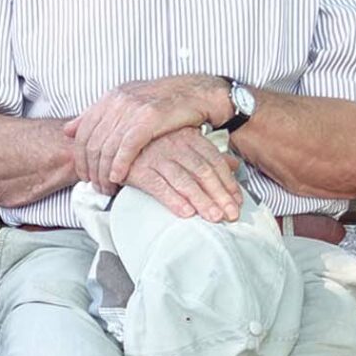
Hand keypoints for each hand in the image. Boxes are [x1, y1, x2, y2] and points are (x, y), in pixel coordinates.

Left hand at [64, 74, 227, 192]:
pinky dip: (119, 165)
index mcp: (109, 98)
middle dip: (91, 169)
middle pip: (91, 142)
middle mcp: (117, 101)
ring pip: (107, 147)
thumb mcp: (126, 102)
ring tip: (107, 187)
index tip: (84, 175)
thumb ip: (97, 115)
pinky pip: (126, 147)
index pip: (82, 132)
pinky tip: (118, 177)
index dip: (79, 157)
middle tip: (94, 186)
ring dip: (104, 172)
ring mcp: (132, 109)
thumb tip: (68, 130)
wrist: (196, 92)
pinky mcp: (149, 118)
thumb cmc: (163, 102)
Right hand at [120, 128, 242, 222]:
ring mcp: (156, 157)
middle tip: (230, 214)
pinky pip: (159, 187)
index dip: (228, 183)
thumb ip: (209, 155)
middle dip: (219, 195)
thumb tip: (234, 166)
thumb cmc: (154, 144)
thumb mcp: (184, 142)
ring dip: (201, 201)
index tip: (236, 201)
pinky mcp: (138, 171)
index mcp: (189, 138)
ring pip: (184, 181)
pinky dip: (173, 200)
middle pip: (203, 172)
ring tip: (214, 217)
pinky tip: (186, 212)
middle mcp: (174, 146)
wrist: (119, 141)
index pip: (214, 162)